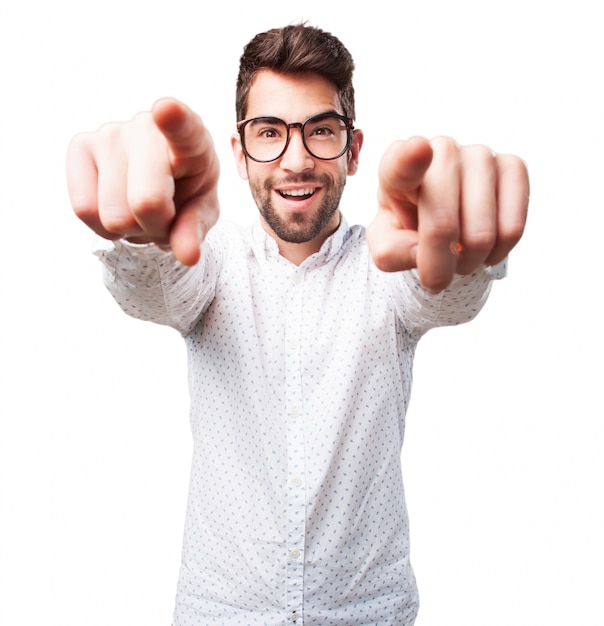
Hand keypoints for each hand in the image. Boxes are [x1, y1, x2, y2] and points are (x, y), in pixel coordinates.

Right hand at [66, 98, 219, 265]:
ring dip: (130, 229)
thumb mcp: (201, 212)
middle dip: (156, 226)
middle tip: (164, 215)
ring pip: (113, 216)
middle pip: (145, 204)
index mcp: (192, 140)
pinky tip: (117, 206)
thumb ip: (195, 231)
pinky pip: (84, 210)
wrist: (159, 181)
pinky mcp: (80, 146)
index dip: (175, 121)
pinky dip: (103, 226)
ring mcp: (109, 133)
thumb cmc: (187, 190)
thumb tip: (187, 256)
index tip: (166, 109)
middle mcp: (146, 129)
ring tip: (140, 209)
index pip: (183, 129)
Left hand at [366, 136, 528, 291]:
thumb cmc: (407, 229)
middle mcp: (440, 151)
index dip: (411, 158)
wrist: (442, 220)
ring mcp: (480, 154)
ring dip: (469, 262)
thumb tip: (419, 252)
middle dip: (439, 264)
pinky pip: (512, 229)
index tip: (418, 149)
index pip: (402, 163)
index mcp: (396, 168)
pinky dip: (496, 253)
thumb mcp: (387, 247)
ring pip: (481, 234)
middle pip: (443, 224)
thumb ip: (391, 253)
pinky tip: (483, 248)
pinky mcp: (513, 166)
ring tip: (458, 255)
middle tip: (436, 273)